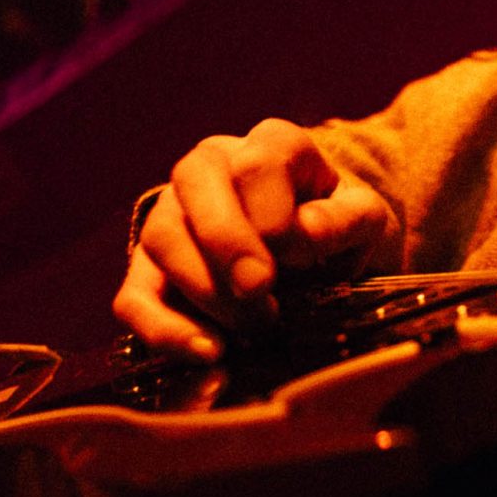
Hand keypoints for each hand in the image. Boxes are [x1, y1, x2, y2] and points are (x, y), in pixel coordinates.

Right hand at [113, 118, 394, 360]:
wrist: (318, 258)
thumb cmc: (338, 229)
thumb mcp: (364, 219)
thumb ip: (345, 220)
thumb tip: (305, 233)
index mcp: (270, 145)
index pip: (257, 163)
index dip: (275, 215)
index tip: (300, 259)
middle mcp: (211, 166)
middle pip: (194, 183)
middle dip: (227, 243)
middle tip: (260, 293)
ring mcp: (173, 213)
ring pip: (161, 236)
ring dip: (206, 289)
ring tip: (256, 325)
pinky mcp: (149, 269)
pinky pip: (133, 297)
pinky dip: (163, 329)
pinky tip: (209, 351)